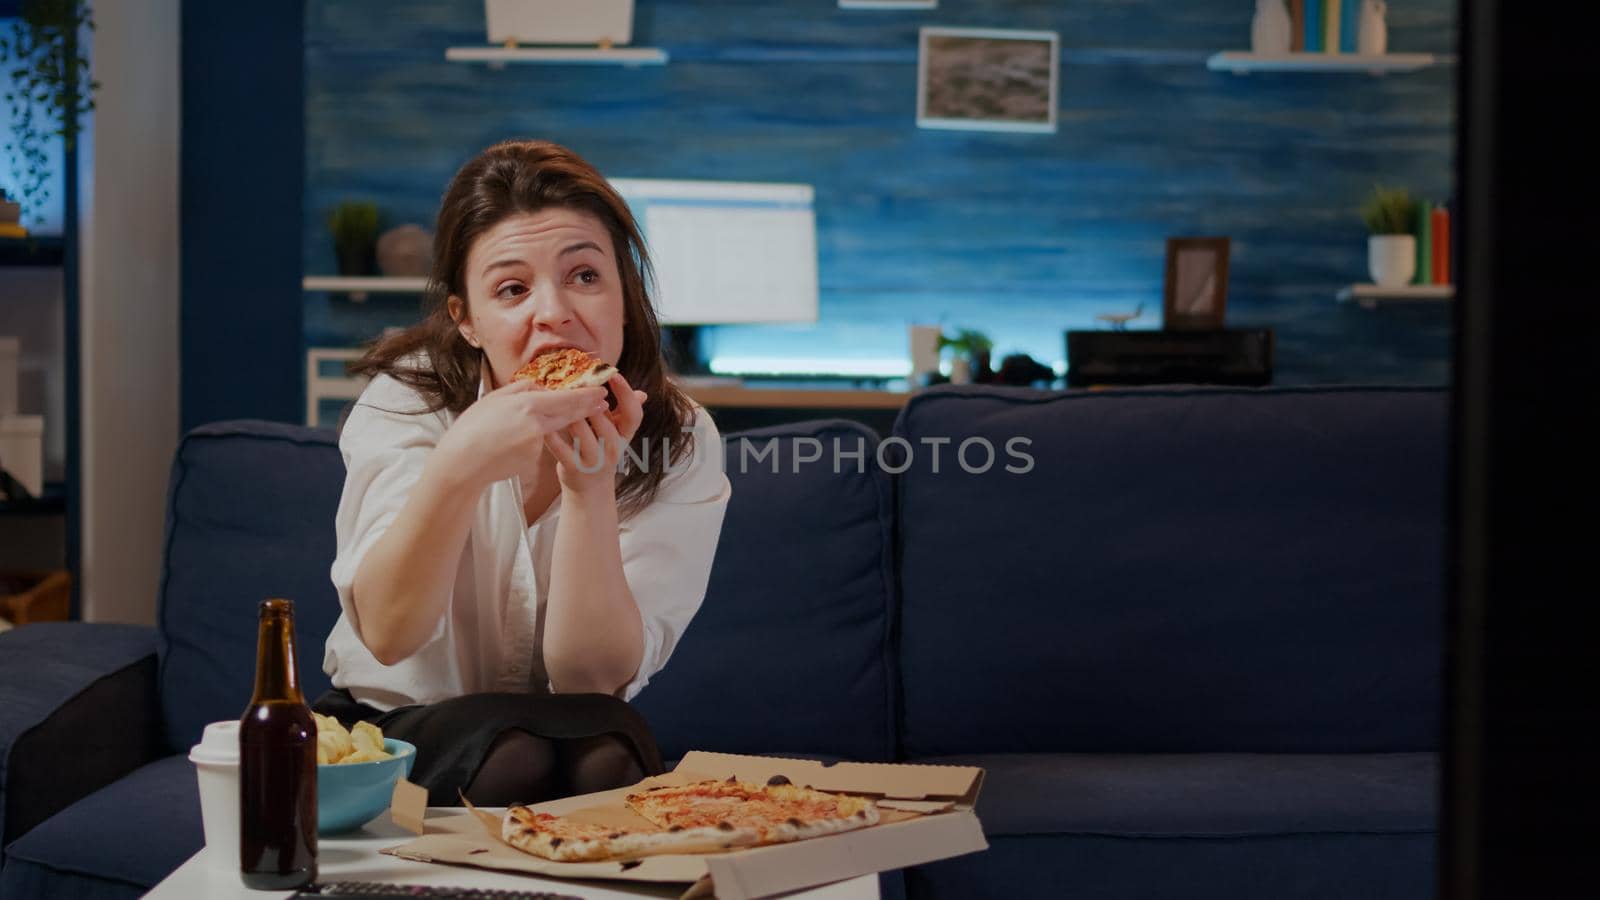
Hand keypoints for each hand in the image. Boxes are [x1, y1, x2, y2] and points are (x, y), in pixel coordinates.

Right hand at [435, 379, 608, 488]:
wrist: (461, 464)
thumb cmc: (471, 428)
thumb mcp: (494, 399)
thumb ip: (520, 390)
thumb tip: (539, 386)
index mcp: (526, 404)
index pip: (565, 398)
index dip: (585, 396)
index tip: (601, 392)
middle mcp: (536, 424)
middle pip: (568, 414)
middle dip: (587, 408)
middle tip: (603, 402)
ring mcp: (536, 445)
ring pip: (549, 431)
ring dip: (543, 427)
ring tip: (510, 429)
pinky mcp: (532, 460)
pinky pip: (536, 446)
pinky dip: (527, 444)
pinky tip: (506, 446)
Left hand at [544, 372, 647, 497]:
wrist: (590, 490)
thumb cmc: (601, 453)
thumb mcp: (617, 435)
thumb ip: (625, 413)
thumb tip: (643, 393)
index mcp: (625, 436)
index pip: (634, 414)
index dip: (626, 393)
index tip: (614, 374)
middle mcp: (613, 449)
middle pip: (604, 419)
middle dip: (588, 400)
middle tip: (574, 380)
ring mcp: (594, 460)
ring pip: (581, 430)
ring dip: (569, 413)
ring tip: (558, 396)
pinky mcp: (573, 468)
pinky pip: (560, 447)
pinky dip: (551, 433)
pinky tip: (543, 419)